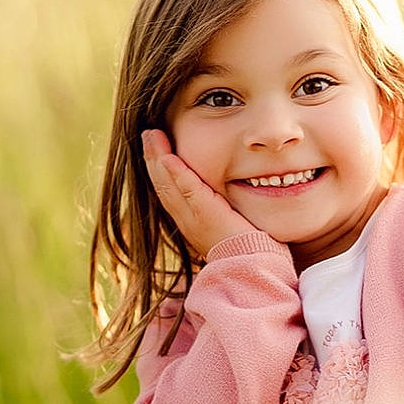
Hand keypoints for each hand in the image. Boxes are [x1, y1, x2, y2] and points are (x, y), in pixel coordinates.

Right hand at [141, 129, 266, 259]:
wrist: (254, 270)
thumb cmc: (249, 249)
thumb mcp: (229, 223)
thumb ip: (224, 208)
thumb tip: (227, 195)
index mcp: (191, 222)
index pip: (169, 190)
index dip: (159, 168)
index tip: (155, 146)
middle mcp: (187, 221)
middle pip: (163, 185)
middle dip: (152, 158)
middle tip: (148, 134)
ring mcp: (195, 220)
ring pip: (169, 186)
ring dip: (158, 159)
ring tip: (152, 136)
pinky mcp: (208, 218)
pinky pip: (189, 193)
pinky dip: (178, 175)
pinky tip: (169, 158)